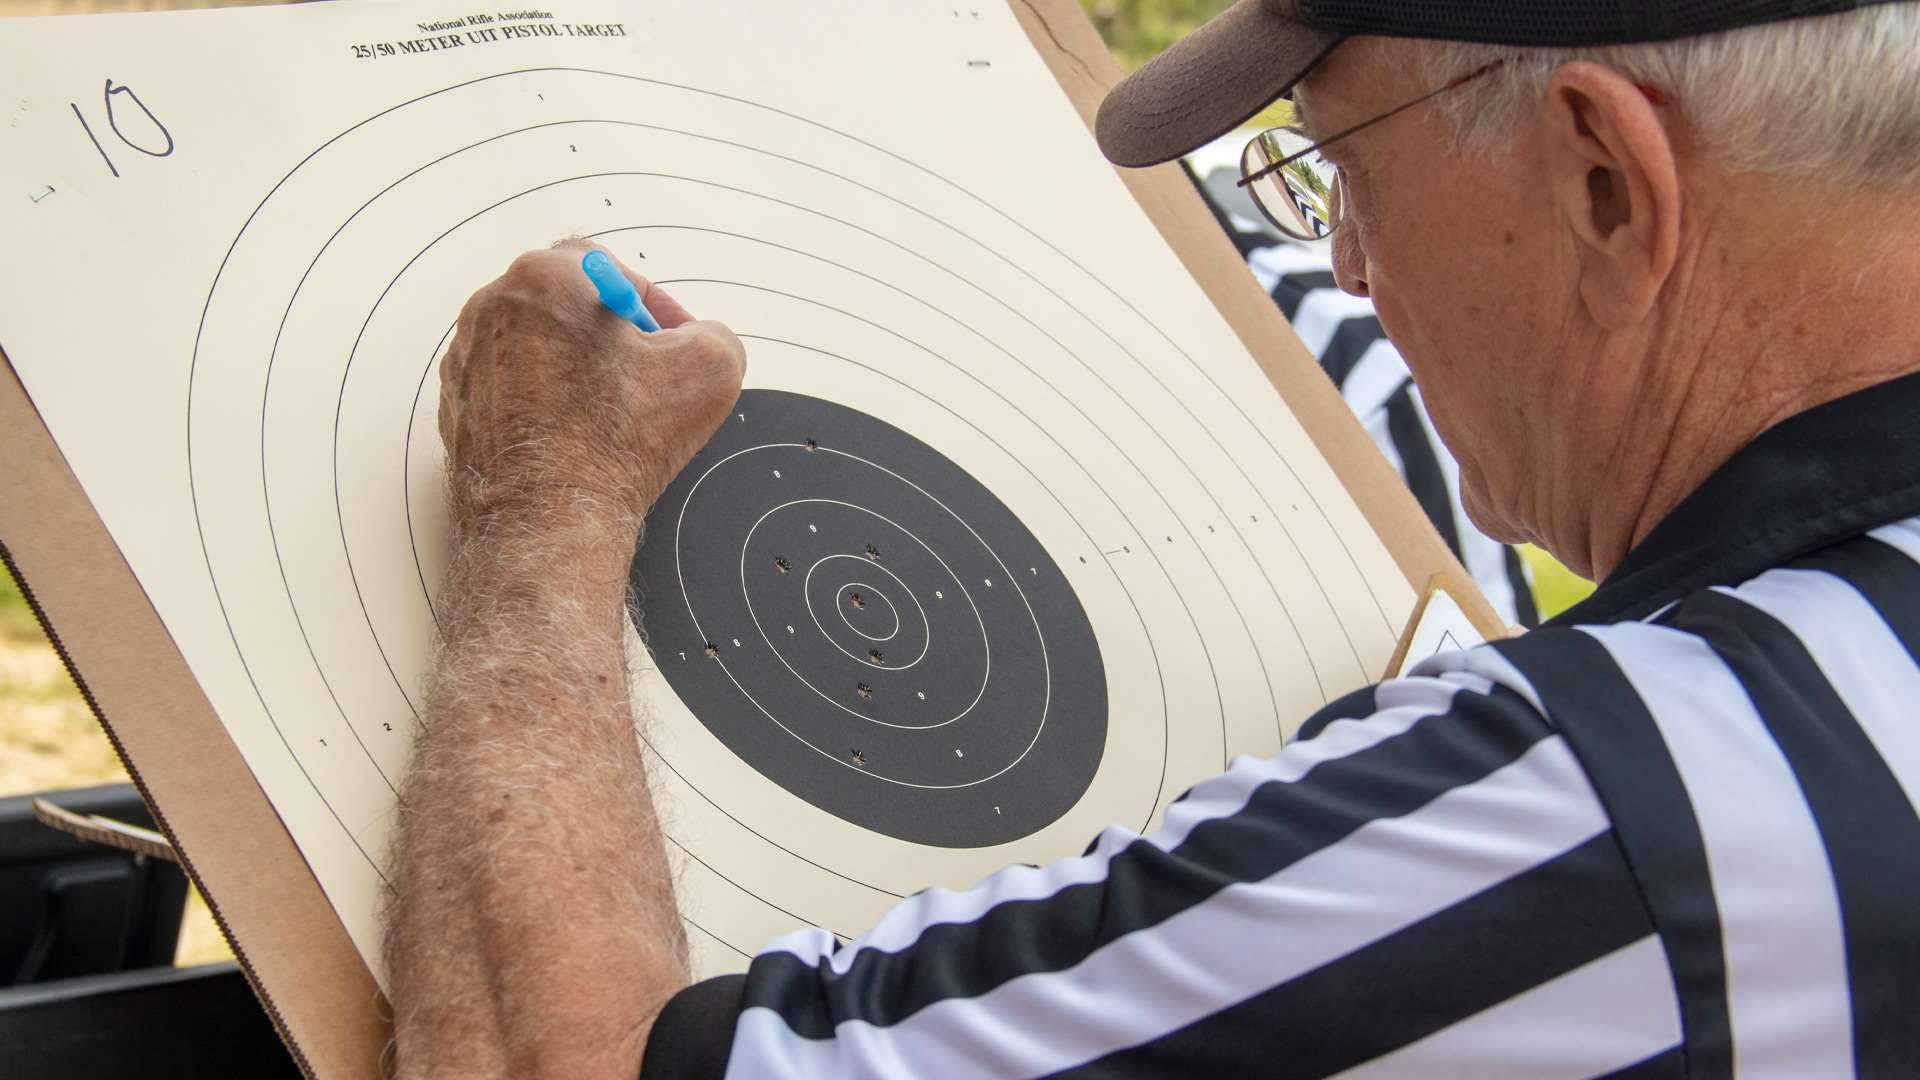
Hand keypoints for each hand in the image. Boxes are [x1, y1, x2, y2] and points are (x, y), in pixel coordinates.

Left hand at [438, 239, 745, 538]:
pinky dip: (545, 403)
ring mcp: (467, 359)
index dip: (653, 305)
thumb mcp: (711, 369)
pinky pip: (511, 387)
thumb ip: (714, 331)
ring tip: (613, 415)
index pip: (609, 267)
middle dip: (612, 335)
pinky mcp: (457, 406)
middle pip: (567, 303)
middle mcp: (491, 308)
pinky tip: (576, 438)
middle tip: (647, 377)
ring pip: (537, 345)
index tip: (672, 341)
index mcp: (544, 279)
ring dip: (578, 369)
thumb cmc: (614, 446)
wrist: (548, 524)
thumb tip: (699, 339)